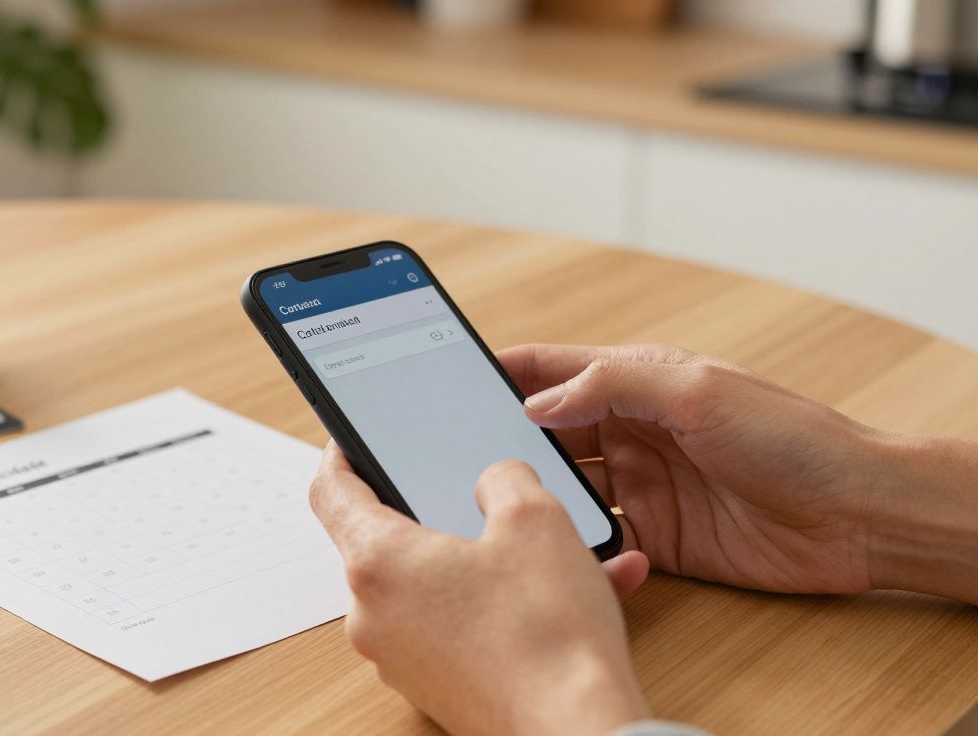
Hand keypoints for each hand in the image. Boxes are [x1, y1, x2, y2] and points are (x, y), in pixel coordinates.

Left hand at [310, 443, 650, 735]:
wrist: (576, 734)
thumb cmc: (547, 637)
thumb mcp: (536, 519)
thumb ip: (504, 478)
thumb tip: (495, 481)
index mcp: (378, 562)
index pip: (332, 491)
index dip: (342, 455)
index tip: (353, 441)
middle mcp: (375, 616)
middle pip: (388, 542)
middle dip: (438, 513)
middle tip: (480, 491)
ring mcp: (403, 659)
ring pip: (437, 587)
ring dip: (488, 562)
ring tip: (558, 551)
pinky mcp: (438, 688)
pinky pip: (462, 627)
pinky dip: (503, 606)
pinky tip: (570, 595)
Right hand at [497, 343, 977, 601]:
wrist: (856, 515)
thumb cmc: (790, 438)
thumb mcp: (696, 393)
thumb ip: (612, 387)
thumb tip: (538, 402)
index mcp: (639, 381)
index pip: (553, 368)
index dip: (502, 371)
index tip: (450, 377)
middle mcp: (633, 431)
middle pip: (548, 432)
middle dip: (505, 440)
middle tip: (454, 453)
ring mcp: (642, 485)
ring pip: (564, 487)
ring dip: (535, 494)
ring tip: (492, 503)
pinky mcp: (655, 537)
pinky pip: (597, 538)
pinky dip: (573, 543)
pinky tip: (553, 547)